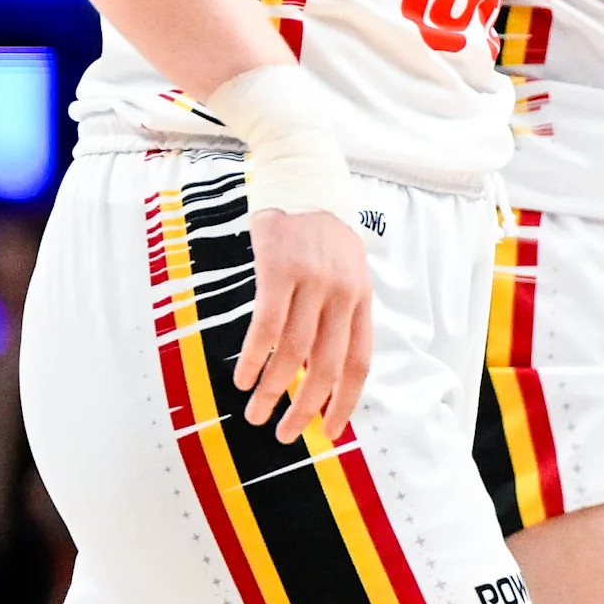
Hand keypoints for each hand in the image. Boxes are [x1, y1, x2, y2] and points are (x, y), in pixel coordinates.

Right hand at [232, 204, 374, 444]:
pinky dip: (253, 359)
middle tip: (286, 434)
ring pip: (294, 353)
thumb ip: (338, 310)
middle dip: (306, 408)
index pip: (359, 362)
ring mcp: (312, 281)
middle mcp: (342, 292)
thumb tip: (319, 363)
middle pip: (327, 366)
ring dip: (272, 390)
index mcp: (361, 296)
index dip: (345, 402)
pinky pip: (266, 327)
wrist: (304, 169)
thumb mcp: (345, 266)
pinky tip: (241, 378)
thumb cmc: (320, 226)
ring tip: (255, 413)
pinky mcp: (280, 269)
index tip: (329, 433)